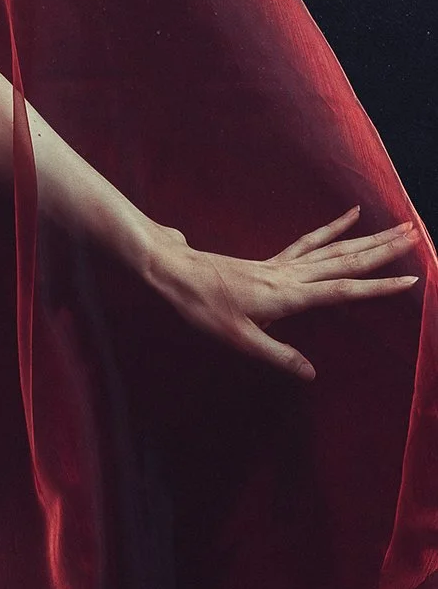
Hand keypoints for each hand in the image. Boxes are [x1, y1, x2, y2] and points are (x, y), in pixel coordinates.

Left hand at [141, 204, 422, 381]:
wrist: (176, 273)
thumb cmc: (203, 308)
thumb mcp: (238, 340)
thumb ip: (277, 355)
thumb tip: (311, 374)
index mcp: (289, 295)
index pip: (344, 289)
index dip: (379, 286)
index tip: (412, 279)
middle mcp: (291, 275)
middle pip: (347, 260)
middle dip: (384, 250)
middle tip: (416, 235)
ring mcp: (283, 265)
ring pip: (335, 248)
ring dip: (368, 238)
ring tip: (396, 226)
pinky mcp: (272, 261)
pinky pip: (309, 241)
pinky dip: (332, 228)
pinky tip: (349, 215)